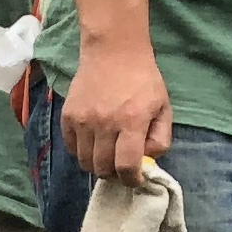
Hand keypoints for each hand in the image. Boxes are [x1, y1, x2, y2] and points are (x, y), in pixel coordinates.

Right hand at [62, 45, 171, 180]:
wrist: (113, 51)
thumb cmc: (143, 80)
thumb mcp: (163, 107)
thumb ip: (160, 138)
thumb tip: (146, 161)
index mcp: (132, 121)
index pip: (127, 166)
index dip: (132, 180)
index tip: (136, 179)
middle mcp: (104, 123)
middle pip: (103, 168)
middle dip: (114, 174)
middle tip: (121, 166)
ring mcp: (83, 121)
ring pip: (84, 162)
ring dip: (97, 164)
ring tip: (106, 154)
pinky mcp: (68, 117)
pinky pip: (71, 148)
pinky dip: (82, 151)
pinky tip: (93, 141)